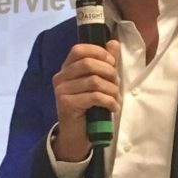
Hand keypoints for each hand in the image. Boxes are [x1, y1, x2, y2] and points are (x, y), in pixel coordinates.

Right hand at [51, 40, 120, 160]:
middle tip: (117, 84)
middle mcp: (60, 77)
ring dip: (112, 90)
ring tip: (116, 98)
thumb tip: (113, 43)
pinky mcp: (66, 104)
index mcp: (67, 68)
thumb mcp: (99, 82)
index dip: (98, 52)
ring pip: (94, 81)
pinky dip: (109, 102)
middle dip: (109, 72)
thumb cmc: (89, 106)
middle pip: (88, 64)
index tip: (112, 63)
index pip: (79, 49)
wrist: (77, 135)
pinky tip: (113, 108)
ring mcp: (61, 91)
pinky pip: (94, 97)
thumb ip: (105, 63)